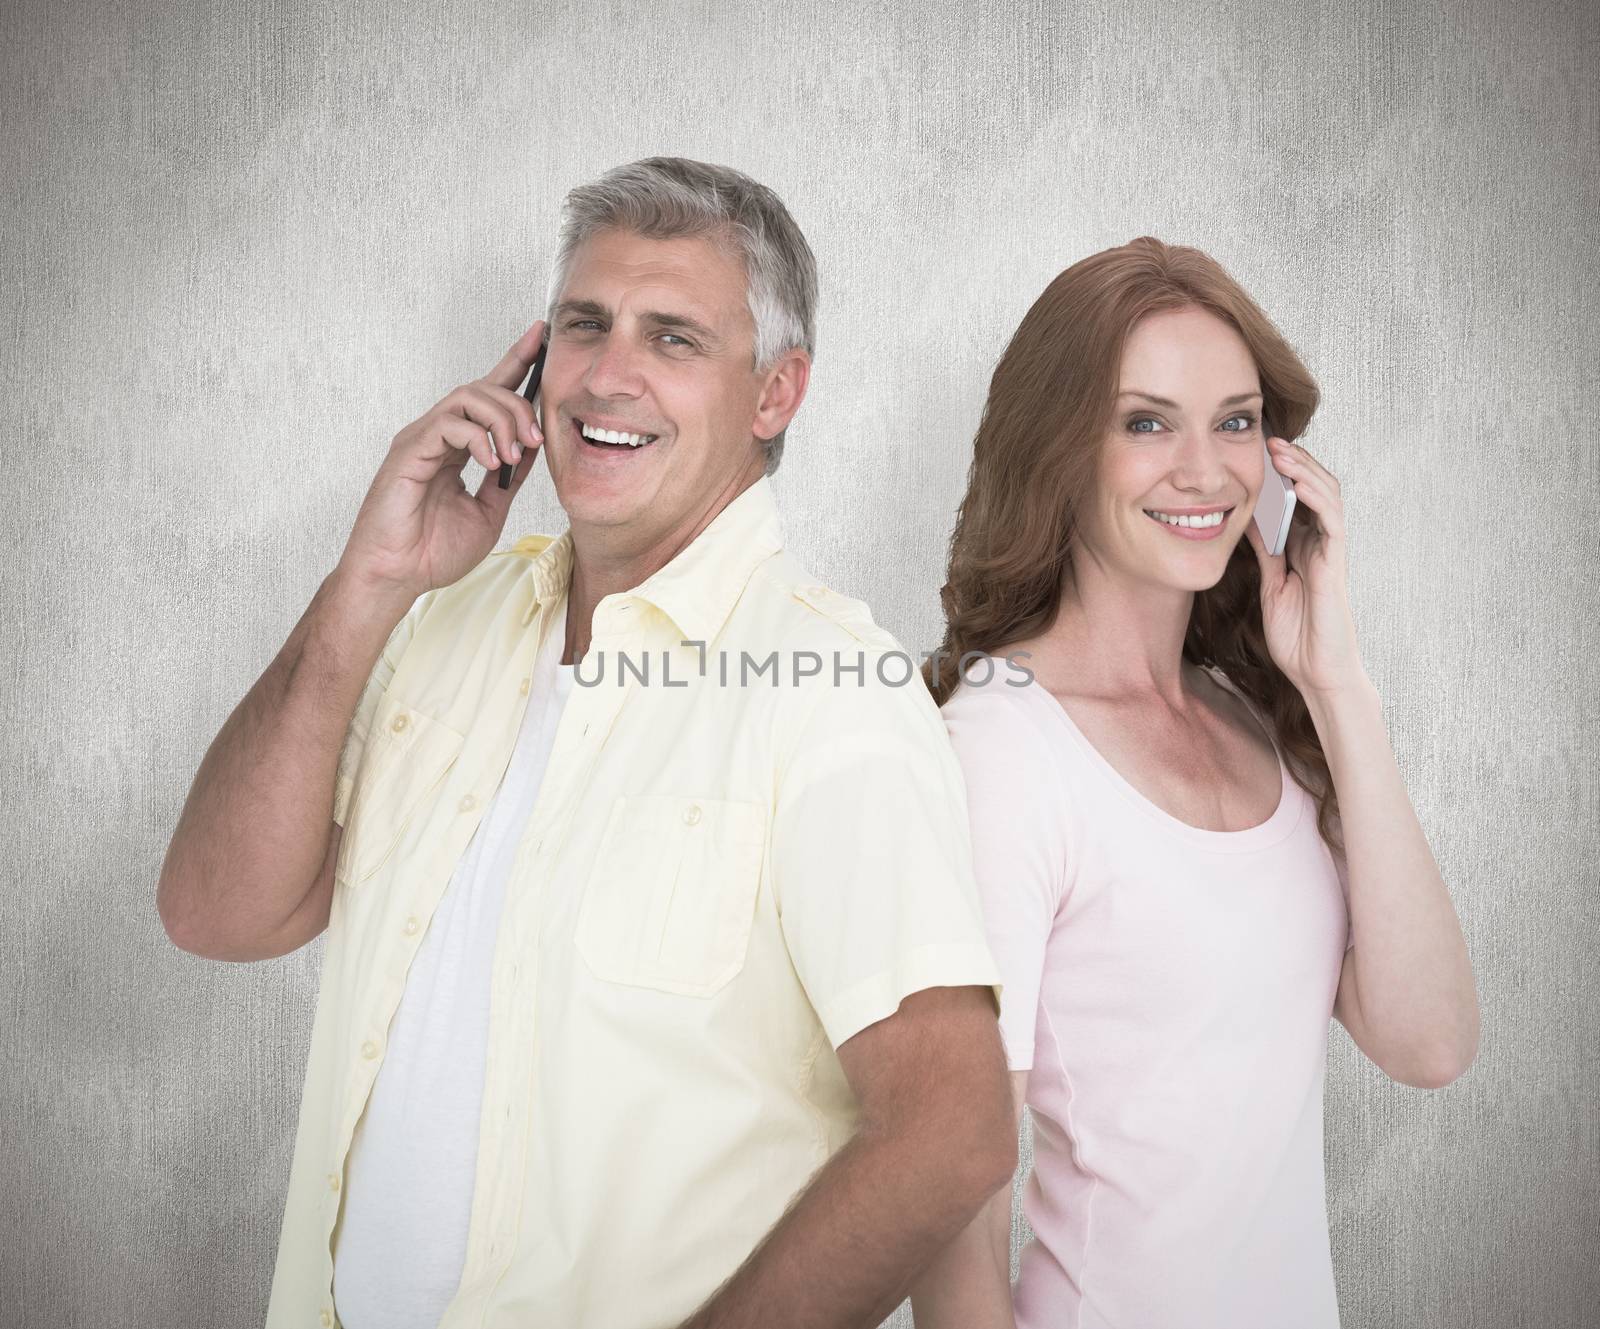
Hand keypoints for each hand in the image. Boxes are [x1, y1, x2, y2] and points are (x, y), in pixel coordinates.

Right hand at [336, 320, 546, 605]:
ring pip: (468, 397)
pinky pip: (448, 424)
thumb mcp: (490, 510)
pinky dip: (478, 438)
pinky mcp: (408, 451)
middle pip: (485, 387)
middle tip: (538, 439)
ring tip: (515, 453)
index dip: (516, 361)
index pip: (490, 392)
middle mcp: (439, 435)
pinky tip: (493, 463)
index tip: (541, 336)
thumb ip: (511, 478)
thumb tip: (536, 447)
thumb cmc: (433, 550)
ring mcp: (422, 439)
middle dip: (520, 404)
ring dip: (502, 419)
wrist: (398, 576)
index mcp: (459, 446)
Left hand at [1241, 435, 1367, 696]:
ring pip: (1327, 495)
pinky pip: (1332, 519)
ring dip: (1305, 469)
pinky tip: (1298, 481)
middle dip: (1293, 461)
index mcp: (1302, 546)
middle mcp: (1320, 543)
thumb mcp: (1270, 584)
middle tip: (1267, 439)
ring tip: (1281, 449)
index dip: (1280, 474)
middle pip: (1314, 488)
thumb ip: (1264, 553)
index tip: (1254, 452)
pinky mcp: (1336, 562)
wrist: (1316, 672)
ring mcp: (1331, 550)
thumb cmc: (1296, 635)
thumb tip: (1245, 521)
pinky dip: (1316, 496)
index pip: (1296, 498)